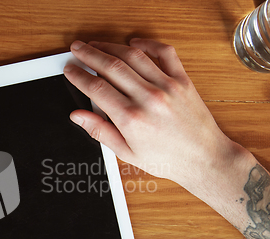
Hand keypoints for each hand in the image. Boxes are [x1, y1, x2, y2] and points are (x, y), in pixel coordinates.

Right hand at [63, 39, 248, 189]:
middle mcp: (148, 98)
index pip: (96, 88)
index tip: (70, 69)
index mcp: (131, 118)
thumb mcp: (126, 153)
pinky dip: (147, 45)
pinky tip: (133, 44)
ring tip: (96, 44)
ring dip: (111, 47)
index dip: (79, 75)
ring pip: (132, 57)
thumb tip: (77, 116)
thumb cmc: (166, 159)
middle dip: (89, 54)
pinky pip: (164, 53)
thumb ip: (99, 131)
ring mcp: (166, 86)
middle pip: (111, 67)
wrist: (203, 158)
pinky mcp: (182, 81)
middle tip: (77, 48)